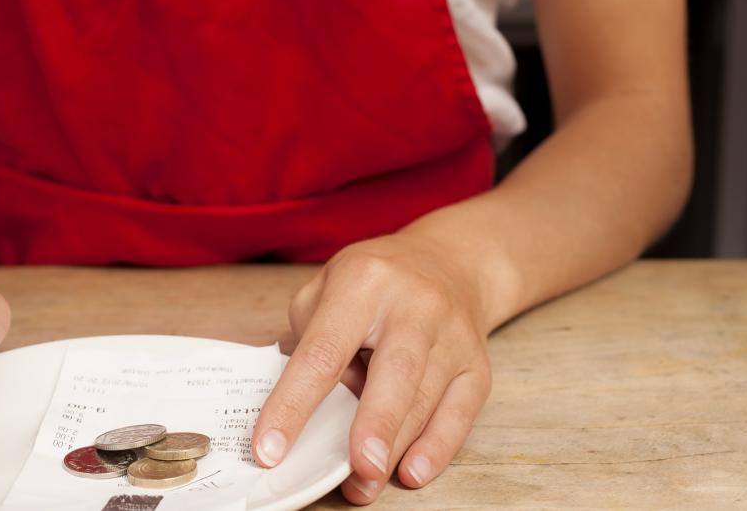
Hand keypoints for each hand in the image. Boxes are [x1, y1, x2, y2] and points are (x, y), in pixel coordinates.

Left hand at [252, 231, 500, 503]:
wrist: (450, 262)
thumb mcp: (326, 286)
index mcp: (363, 281)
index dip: (294, 403)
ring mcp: (452, 334)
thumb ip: (308, 340)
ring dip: (394, 449)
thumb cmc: (376, 281)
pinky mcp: (477, 364)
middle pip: (394, 373)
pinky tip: (414, 471)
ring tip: (364, 484)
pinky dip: (438, 447)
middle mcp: (414, 304)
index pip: (323, 351)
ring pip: (425, 399)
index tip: (269, 448)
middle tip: (354, 472)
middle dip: (373, 426)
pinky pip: (460, 412)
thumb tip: (300, 407)